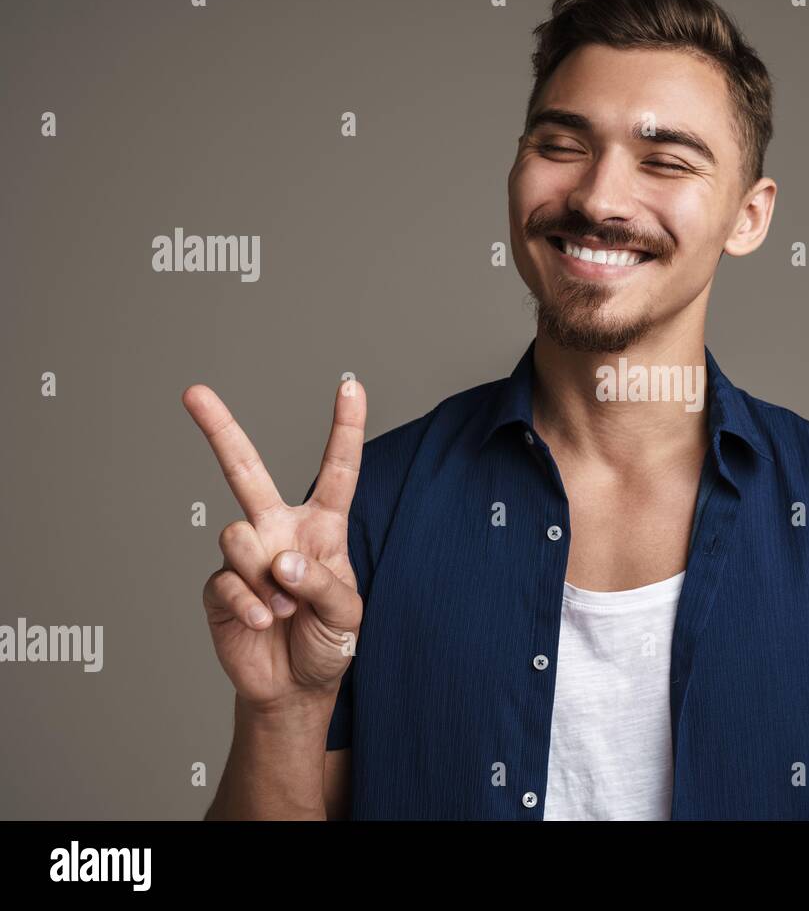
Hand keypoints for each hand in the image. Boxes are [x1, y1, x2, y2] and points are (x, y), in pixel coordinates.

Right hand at [182, 378, 366, 709]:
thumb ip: (322, 582)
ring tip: (286, 607)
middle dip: (218, 429)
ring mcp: (246, 556)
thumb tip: (279, 560)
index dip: (345, 428)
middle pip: (246, 471)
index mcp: (322, 527)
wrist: (294, 687)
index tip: (351, 384)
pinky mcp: (219, 585)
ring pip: (238, 534)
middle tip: (193, 392)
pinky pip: (227, 579)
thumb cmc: (329, 641)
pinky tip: (266, 622)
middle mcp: (279, 530)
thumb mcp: (347, 614)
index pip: (337, 471)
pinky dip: (251, 604)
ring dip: (266, 576)